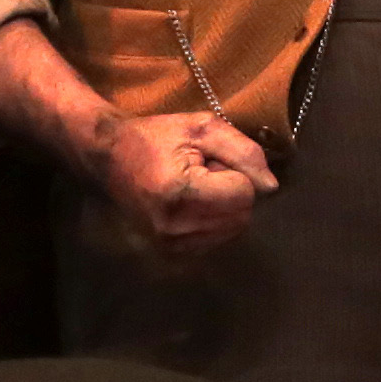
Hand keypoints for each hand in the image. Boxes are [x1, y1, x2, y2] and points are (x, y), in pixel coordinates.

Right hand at [91, 108, 278, 261]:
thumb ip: (244, 153)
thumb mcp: (202, 128)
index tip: (204, 161)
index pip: (244, 194)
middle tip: (200, 173)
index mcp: (181, 194)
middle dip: (230, 191)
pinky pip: (216, 240)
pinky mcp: (171, 254)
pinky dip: (212, 221)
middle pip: (241, 216)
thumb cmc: (156, 137)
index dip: (233, 172)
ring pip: (232, 231)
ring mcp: (171, 246)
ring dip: (222, 207)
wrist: (110, 158)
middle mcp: (175, 228)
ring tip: (193, 187)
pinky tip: (189, 204)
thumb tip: (271, 187)